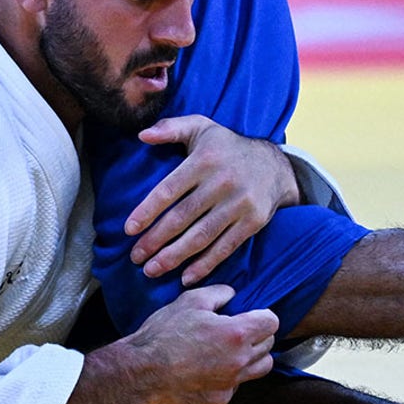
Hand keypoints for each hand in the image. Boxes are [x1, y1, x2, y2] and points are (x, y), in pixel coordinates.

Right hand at [121, 285, 277, 403]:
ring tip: (232, 349)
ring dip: (252, 356)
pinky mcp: (220, 399)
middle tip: (238, 329)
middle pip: (269, 345)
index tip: (251, 314)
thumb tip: (232, 295)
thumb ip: (219, 293)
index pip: (271, 322)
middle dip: (257, 334)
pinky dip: (231, 375)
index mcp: (236, 333)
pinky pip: (237, 385)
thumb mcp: (190, 300)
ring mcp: (231, 383)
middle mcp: (240, 360)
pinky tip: (212, 367)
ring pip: (260, 368)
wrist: (142, 370)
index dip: (262, 315)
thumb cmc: (164, 333)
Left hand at [126, 115, 299, 284]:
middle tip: (135, 257)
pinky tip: (186, 277)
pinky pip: (225, 247)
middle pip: (182, 217)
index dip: (147, 211)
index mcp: (204, 160)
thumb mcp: (201, 127)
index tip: (129, 229)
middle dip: (155, 240)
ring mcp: (239, 204)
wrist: (275, 165)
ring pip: (202, 236)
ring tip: (152, 270)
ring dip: (174, 257)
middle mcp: (222, 183)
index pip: (169, 190)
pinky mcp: (253, 222)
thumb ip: (170, 128)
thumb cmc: (227, 146)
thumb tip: (141, 135)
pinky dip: (205, 264)